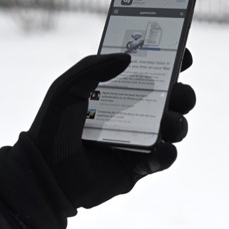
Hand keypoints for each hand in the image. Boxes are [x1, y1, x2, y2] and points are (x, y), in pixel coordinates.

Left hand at [0, 51, 195, 228]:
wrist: (45, 174)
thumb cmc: (53, 128)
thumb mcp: (67, 88)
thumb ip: (94, 67)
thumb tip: (128, 57)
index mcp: (118, 91)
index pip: (150, 72)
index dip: (171, 62)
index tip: (183, 54)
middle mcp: (133, 113)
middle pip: (172, 99)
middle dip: (183, 93)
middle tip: (177, 91)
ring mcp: (138, 140)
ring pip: (174, 127)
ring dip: (179, 122)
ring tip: (168, 122)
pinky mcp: (138, 167)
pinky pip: (163, 159)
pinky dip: (167, 154)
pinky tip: (160, 149)